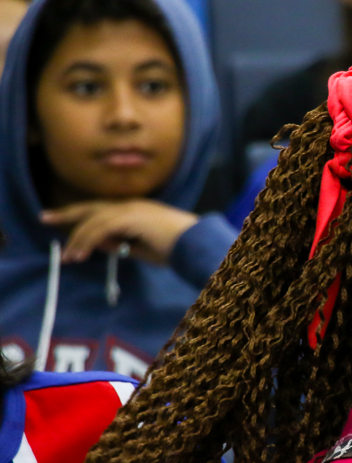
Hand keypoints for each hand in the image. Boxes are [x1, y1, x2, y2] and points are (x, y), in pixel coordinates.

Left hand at [40, 199, 197, 265]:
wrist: (195, 243)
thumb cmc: (176, 248)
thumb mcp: (143, 249)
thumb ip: (121, 245)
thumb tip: (99, 244)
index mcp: (135, 209)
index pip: (101, 209)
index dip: (81, 215)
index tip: (63, 221)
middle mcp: (130, 204)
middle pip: (91, 207)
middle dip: (67, 214)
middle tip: (44, 218)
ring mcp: (130, 209)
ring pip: (93, 221)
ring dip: (78, 239)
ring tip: (69, 258)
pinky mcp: (129, 218)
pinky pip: (100, 229)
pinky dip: (88, 241)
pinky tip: (81, 254)